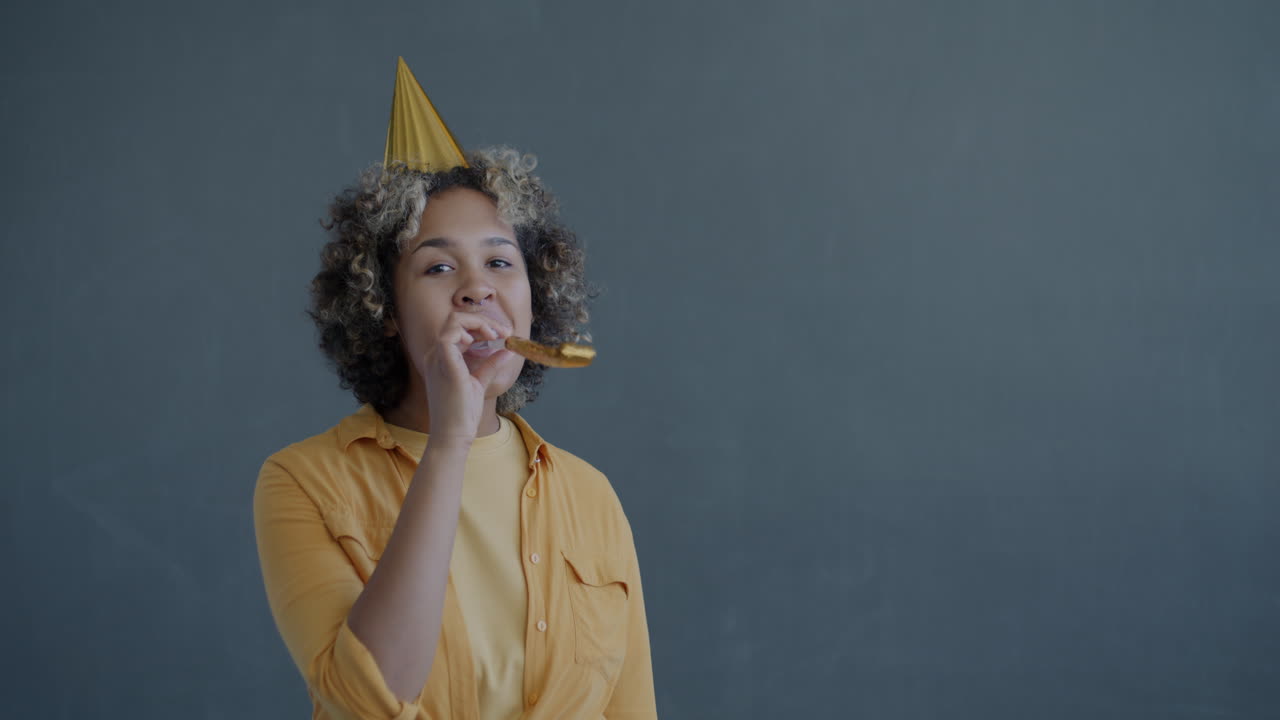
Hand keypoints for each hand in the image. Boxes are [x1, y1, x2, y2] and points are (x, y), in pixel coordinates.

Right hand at [414, 310, 513, 445]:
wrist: (454, 435)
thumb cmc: (463, 414)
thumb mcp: (479, 383)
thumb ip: (490, 365)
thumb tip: (506, 350)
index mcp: (442, 357)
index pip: (459, 327)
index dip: (482, 325)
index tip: (504, 334)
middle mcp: (436, 355)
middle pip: (457, 320)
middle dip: (484, 320)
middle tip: (505, 332)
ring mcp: (437, 358)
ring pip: (454, 321)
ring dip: (479, 322)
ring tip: (497, 335)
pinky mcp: (443, 363)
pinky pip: (450, 334)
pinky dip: (469, 330)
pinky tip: (485, 340)